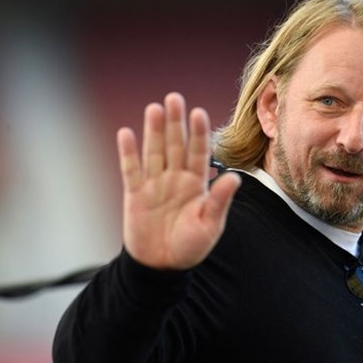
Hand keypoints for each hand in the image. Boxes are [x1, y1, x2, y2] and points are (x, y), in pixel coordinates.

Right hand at [117, 92, 240, 269]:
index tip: (199, 113)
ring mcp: (155, 184)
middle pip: (176, 145)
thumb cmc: (191, 246)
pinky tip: (126, 133)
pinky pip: (131, 170)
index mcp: (197, 183)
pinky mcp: (135, 194)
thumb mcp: (210, 225)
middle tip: (174, 98)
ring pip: (154, 151)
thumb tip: (236, 178)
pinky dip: (128, 153)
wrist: (163, 265)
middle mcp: (176, 178)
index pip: (199, 152)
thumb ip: (219, 200)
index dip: (199, 133)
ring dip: (154, 131)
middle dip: (176, 122)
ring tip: (155, 108)